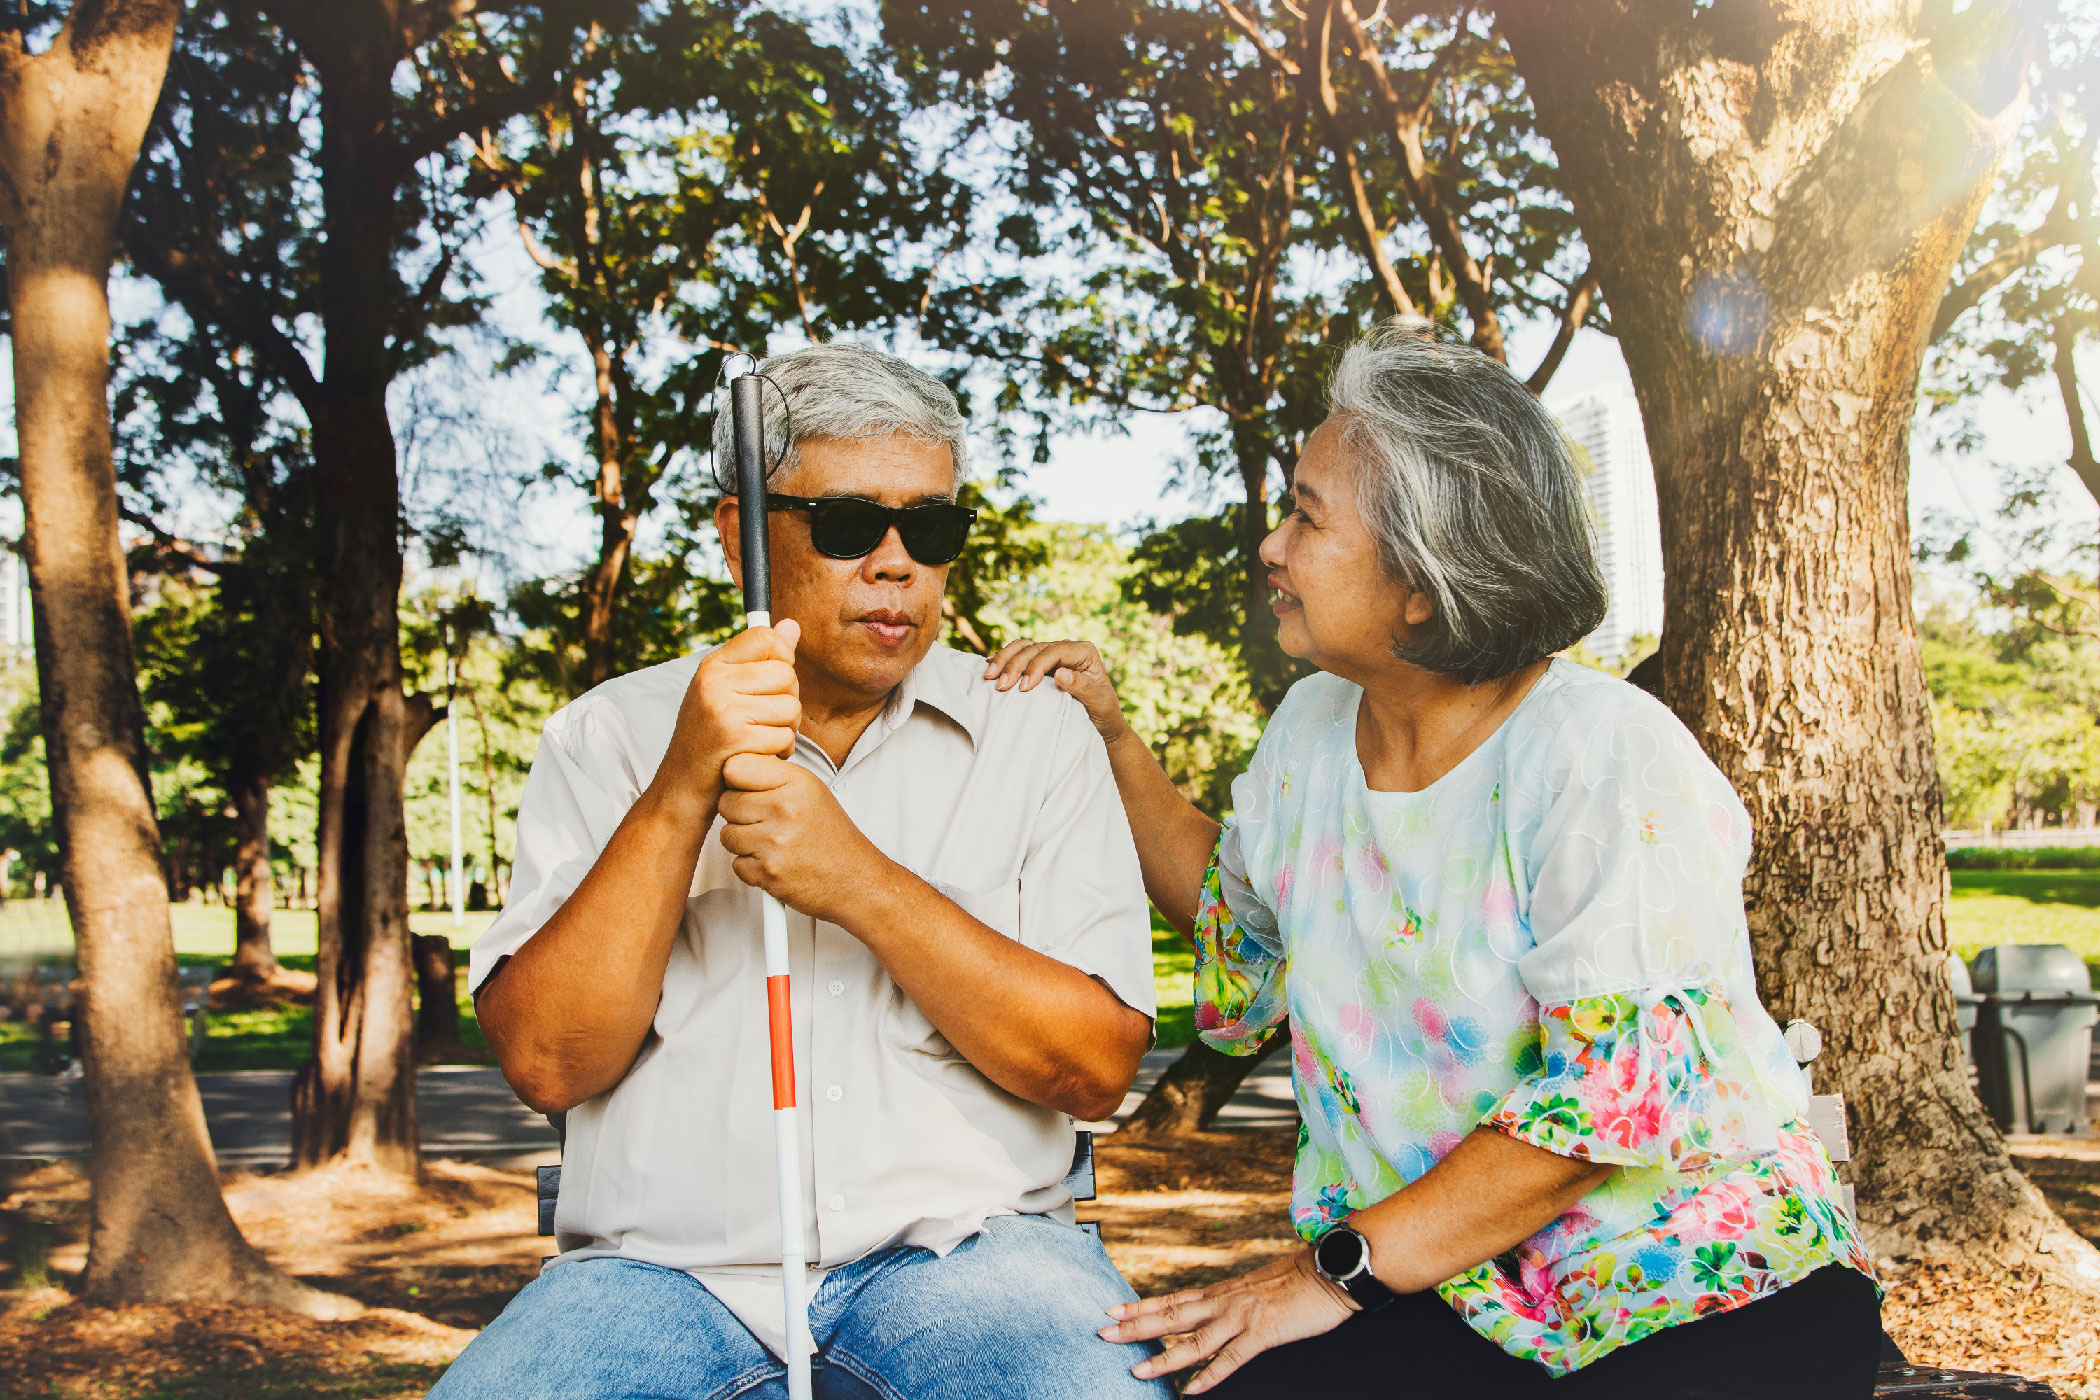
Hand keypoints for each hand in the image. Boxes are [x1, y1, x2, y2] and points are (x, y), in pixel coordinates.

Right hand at [652, 621, 801, 820]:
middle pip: (786, 674)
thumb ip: (760, 660)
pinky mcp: (734, 739)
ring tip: (760, 740)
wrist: (681, 788)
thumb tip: (791, 625)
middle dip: (787, 702)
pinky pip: (784, 737)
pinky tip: (759, 756)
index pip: (766, 638)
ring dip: (786, 731)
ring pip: (791, 707)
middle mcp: (714, 682)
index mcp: (713, 666)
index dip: (781, 659)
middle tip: (764, 721)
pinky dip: (779, 753)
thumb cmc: (709, 740)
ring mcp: (722, 710)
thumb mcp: (727, 693)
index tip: (771, 682)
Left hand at [717, 752, 886, 923]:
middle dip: (740, 815)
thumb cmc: (831, 837)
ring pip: (727, 835)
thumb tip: (732, 768)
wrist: (856, 881)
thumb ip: (774, 776)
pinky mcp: (767, 871)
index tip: (750, 790)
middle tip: (767, 823)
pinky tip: (776, 864)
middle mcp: (785, 807)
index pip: (735, 767)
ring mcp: (775, 841)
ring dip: (744, 843)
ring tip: (773, 844)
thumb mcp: (812, 792)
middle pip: (726, 802)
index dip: (738, 781)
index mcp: (796, 782)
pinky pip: (736, 864)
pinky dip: (751, 869)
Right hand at [983, 638, 1127, 745]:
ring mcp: (1053, 655)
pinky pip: (1019, 654)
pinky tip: (990, 666)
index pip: (1055, 651)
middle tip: (1001, 685)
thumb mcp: (1099, 703)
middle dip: (1015, 665)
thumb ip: (1082, 687)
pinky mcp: (1041, 664)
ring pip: (1024, 648)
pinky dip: (1004, 659)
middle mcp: (1067, 649)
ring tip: (990, 676)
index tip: (1024, 687)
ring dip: (1004, 660)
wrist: (1101, 722)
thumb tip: (1060, 673)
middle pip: (1035, 648)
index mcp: (1084, 652)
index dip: (1036, 665)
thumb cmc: (1104, 713)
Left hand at [1097, 1249, 1355, 1393]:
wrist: (1329, 1271)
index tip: (1111, 1309)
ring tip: (1137, 1370)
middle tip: (1103, 1332)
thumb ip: (1232, 1299)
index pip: (1172, 1299)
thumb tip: (1213, 1308)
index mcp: (1222, 1291)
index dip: (1140, 1306)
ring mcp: (1242, 1318)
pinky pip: (1232, 1358)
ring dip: (1164, 1356)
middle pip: (1172, 1317)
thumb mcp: (1254, 1286)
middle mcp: (1224, 1302)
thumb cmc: (1297, 1279)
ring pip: (1194, 1341)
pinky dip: (1211, 1375)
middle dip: (1136, 1326)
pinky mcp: (1263, 1333)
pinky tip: (1192, 1390)